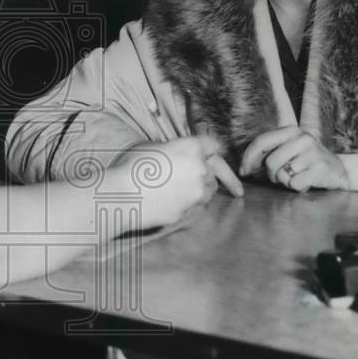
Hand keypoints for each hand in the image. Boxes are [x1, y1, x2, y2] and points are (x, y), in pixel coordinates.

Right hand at [111, 136, 242, 229]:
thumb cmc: (129, 166)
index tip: (213, 152)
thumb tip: (172, 153)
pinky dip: (191, 204)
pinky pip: (196, 207)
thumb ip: (169, 148)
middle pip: (217, 170)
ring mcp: (195, 194)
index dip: (212, 148)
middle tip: (237, 189)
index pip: (214, 145)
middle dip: (216, 173)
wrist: (120, 196)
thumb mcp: (148, 145)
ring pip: (209, 191)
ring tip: (190, 189)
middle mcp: (200, 171)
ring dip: (204, 189)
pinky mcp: (188, 213)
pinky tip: (176, 202)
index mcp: (191, 149)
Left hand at [239, 127, 348, 191]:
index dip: (248, 158)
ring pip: (281, 174)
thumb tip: (243, 169)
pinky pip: (294, 184)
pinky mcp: (319, 169)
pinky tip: (306, 181)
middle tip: (281, 176)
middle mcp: (302, 138)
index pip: (261, 142)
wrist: (337, 169)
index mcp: (291, 130)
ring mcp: (312, 153)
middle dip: (271, 175)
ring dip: (284, 181)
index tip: (243, 172)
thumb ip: (267, 153)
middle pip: (270, 162)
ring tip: (295, 176)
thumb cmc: (305, 161)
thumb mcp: (287, 150)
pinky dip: (296, 187)